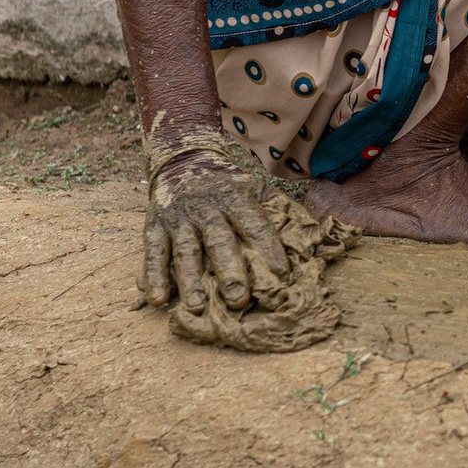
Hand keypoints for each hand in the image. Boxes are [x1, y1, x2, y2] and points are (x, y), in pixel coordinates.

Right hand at [145, 134, 294, 315]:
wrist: (183, 160)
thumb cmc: (228, 185)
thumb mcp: (255, 189)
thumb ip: (280, 211)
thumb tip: (314, 236)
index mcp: (236, 199)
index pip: (255, 224)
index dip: (269, 249)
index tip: (282, 275)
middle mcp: (207, 209)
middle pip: (219, 241)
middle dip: (230, 272)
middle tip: (240, 301)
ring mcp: (179, 219)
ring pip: (186, 251)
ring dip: (190, 281)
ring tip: (198, 307)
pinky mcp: (155, 227)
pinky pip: (153, 253)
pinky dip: (154, 276)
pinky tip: (157, 299)